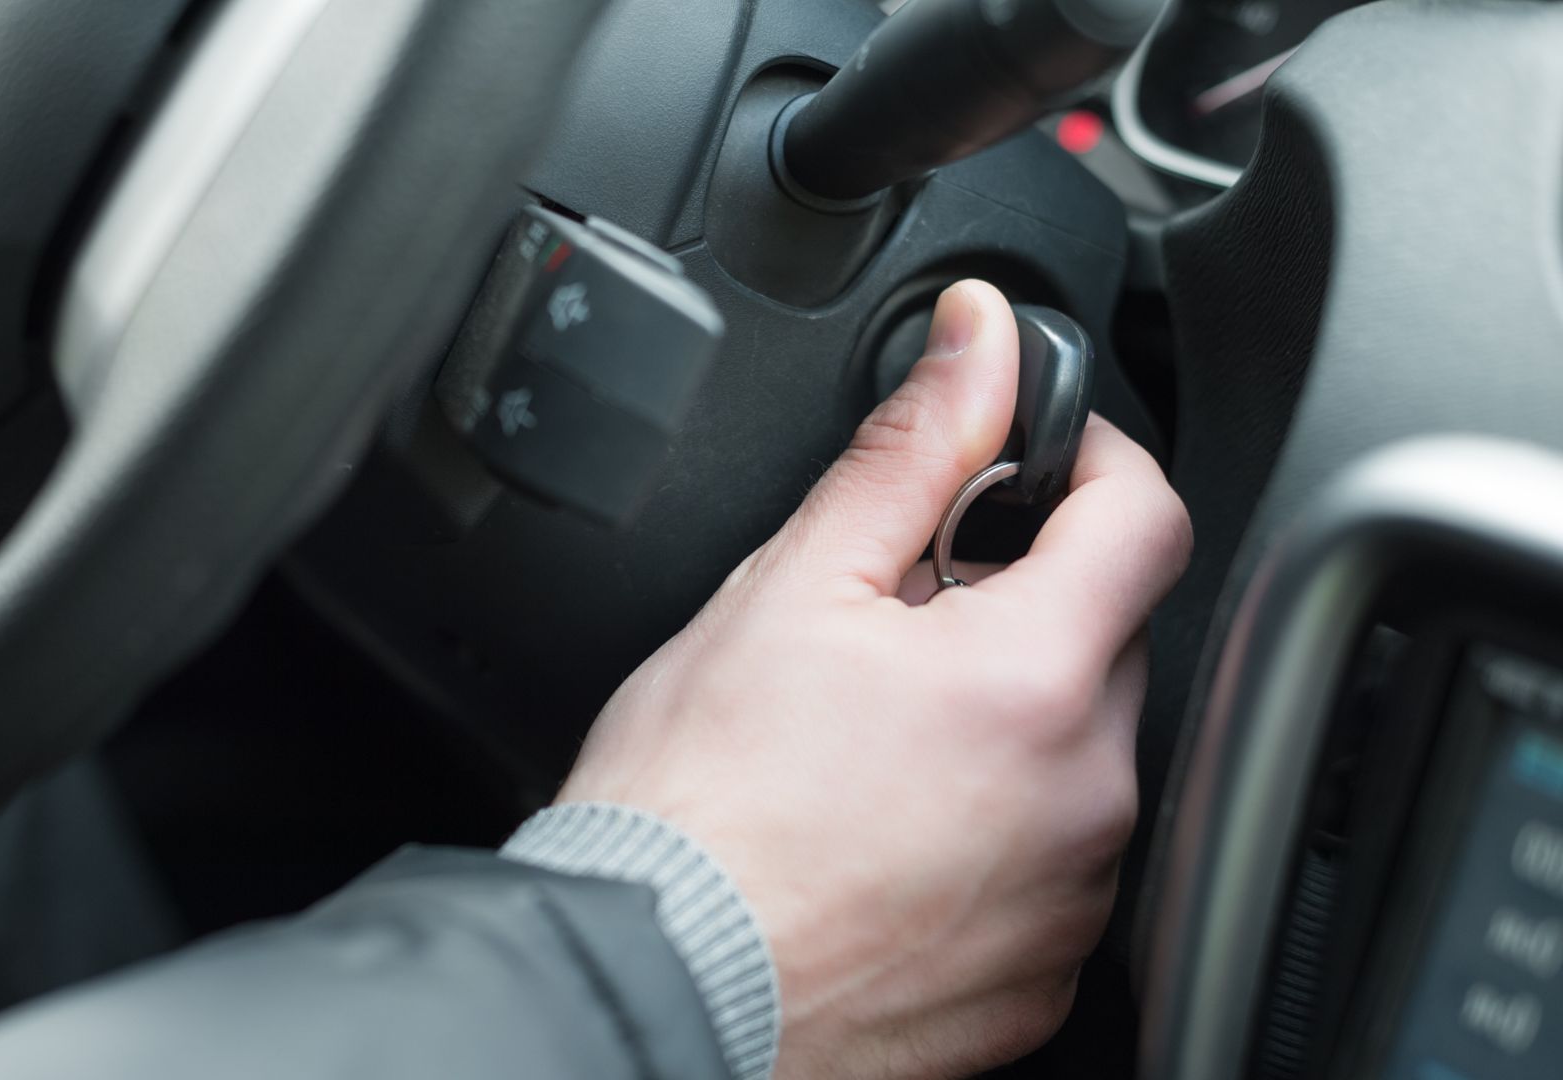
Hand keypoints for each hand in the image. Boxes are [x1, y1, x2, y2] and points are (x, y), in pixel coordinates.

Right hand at [556, 280, 1191, 1079]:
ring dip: (1008, 717)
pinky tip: (887, 828)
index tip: (1031, 461)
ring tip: (874, 741)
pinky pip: (1054, 861)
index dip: (1090, 460)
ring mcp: (1071, 899)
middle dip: (1021, 598)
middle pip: (1104, 637)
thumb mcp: (791, 587)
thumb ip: (910, 449)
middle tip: (897, 617)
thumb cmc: (696, 808)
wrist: (659, 980)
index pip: (1146, 516)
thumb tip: (977, 342)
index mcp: (1033, 678)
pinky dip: (996, 824)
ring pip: (1077, 753)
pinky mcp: (1042, 976)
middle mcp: (1085, 797)